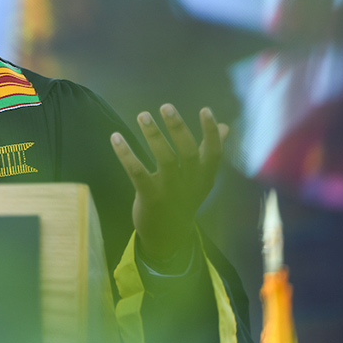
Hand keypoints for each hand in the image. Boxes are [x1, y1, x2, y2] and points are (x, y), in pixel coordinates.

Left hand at [110, 104, 227, 262]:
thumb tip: (226, 127)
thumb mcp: (201, 179)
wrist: (168, 235)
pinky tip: (116, 137)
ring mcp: (170, 191)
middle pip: (188, 153)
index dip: (211, 132)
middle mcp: (190, 184)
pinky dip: (126, 154)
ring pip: (165, 160)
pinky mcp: (150, 198)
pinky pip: (137, 172)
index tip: (205, 110)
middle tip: (166, 106)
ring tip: (143, 115)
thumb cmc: (184, 198)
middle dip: (178, 128)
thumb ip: (210, 152)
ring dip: (153, 136)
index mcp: (205, 177)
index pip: (214, 153)